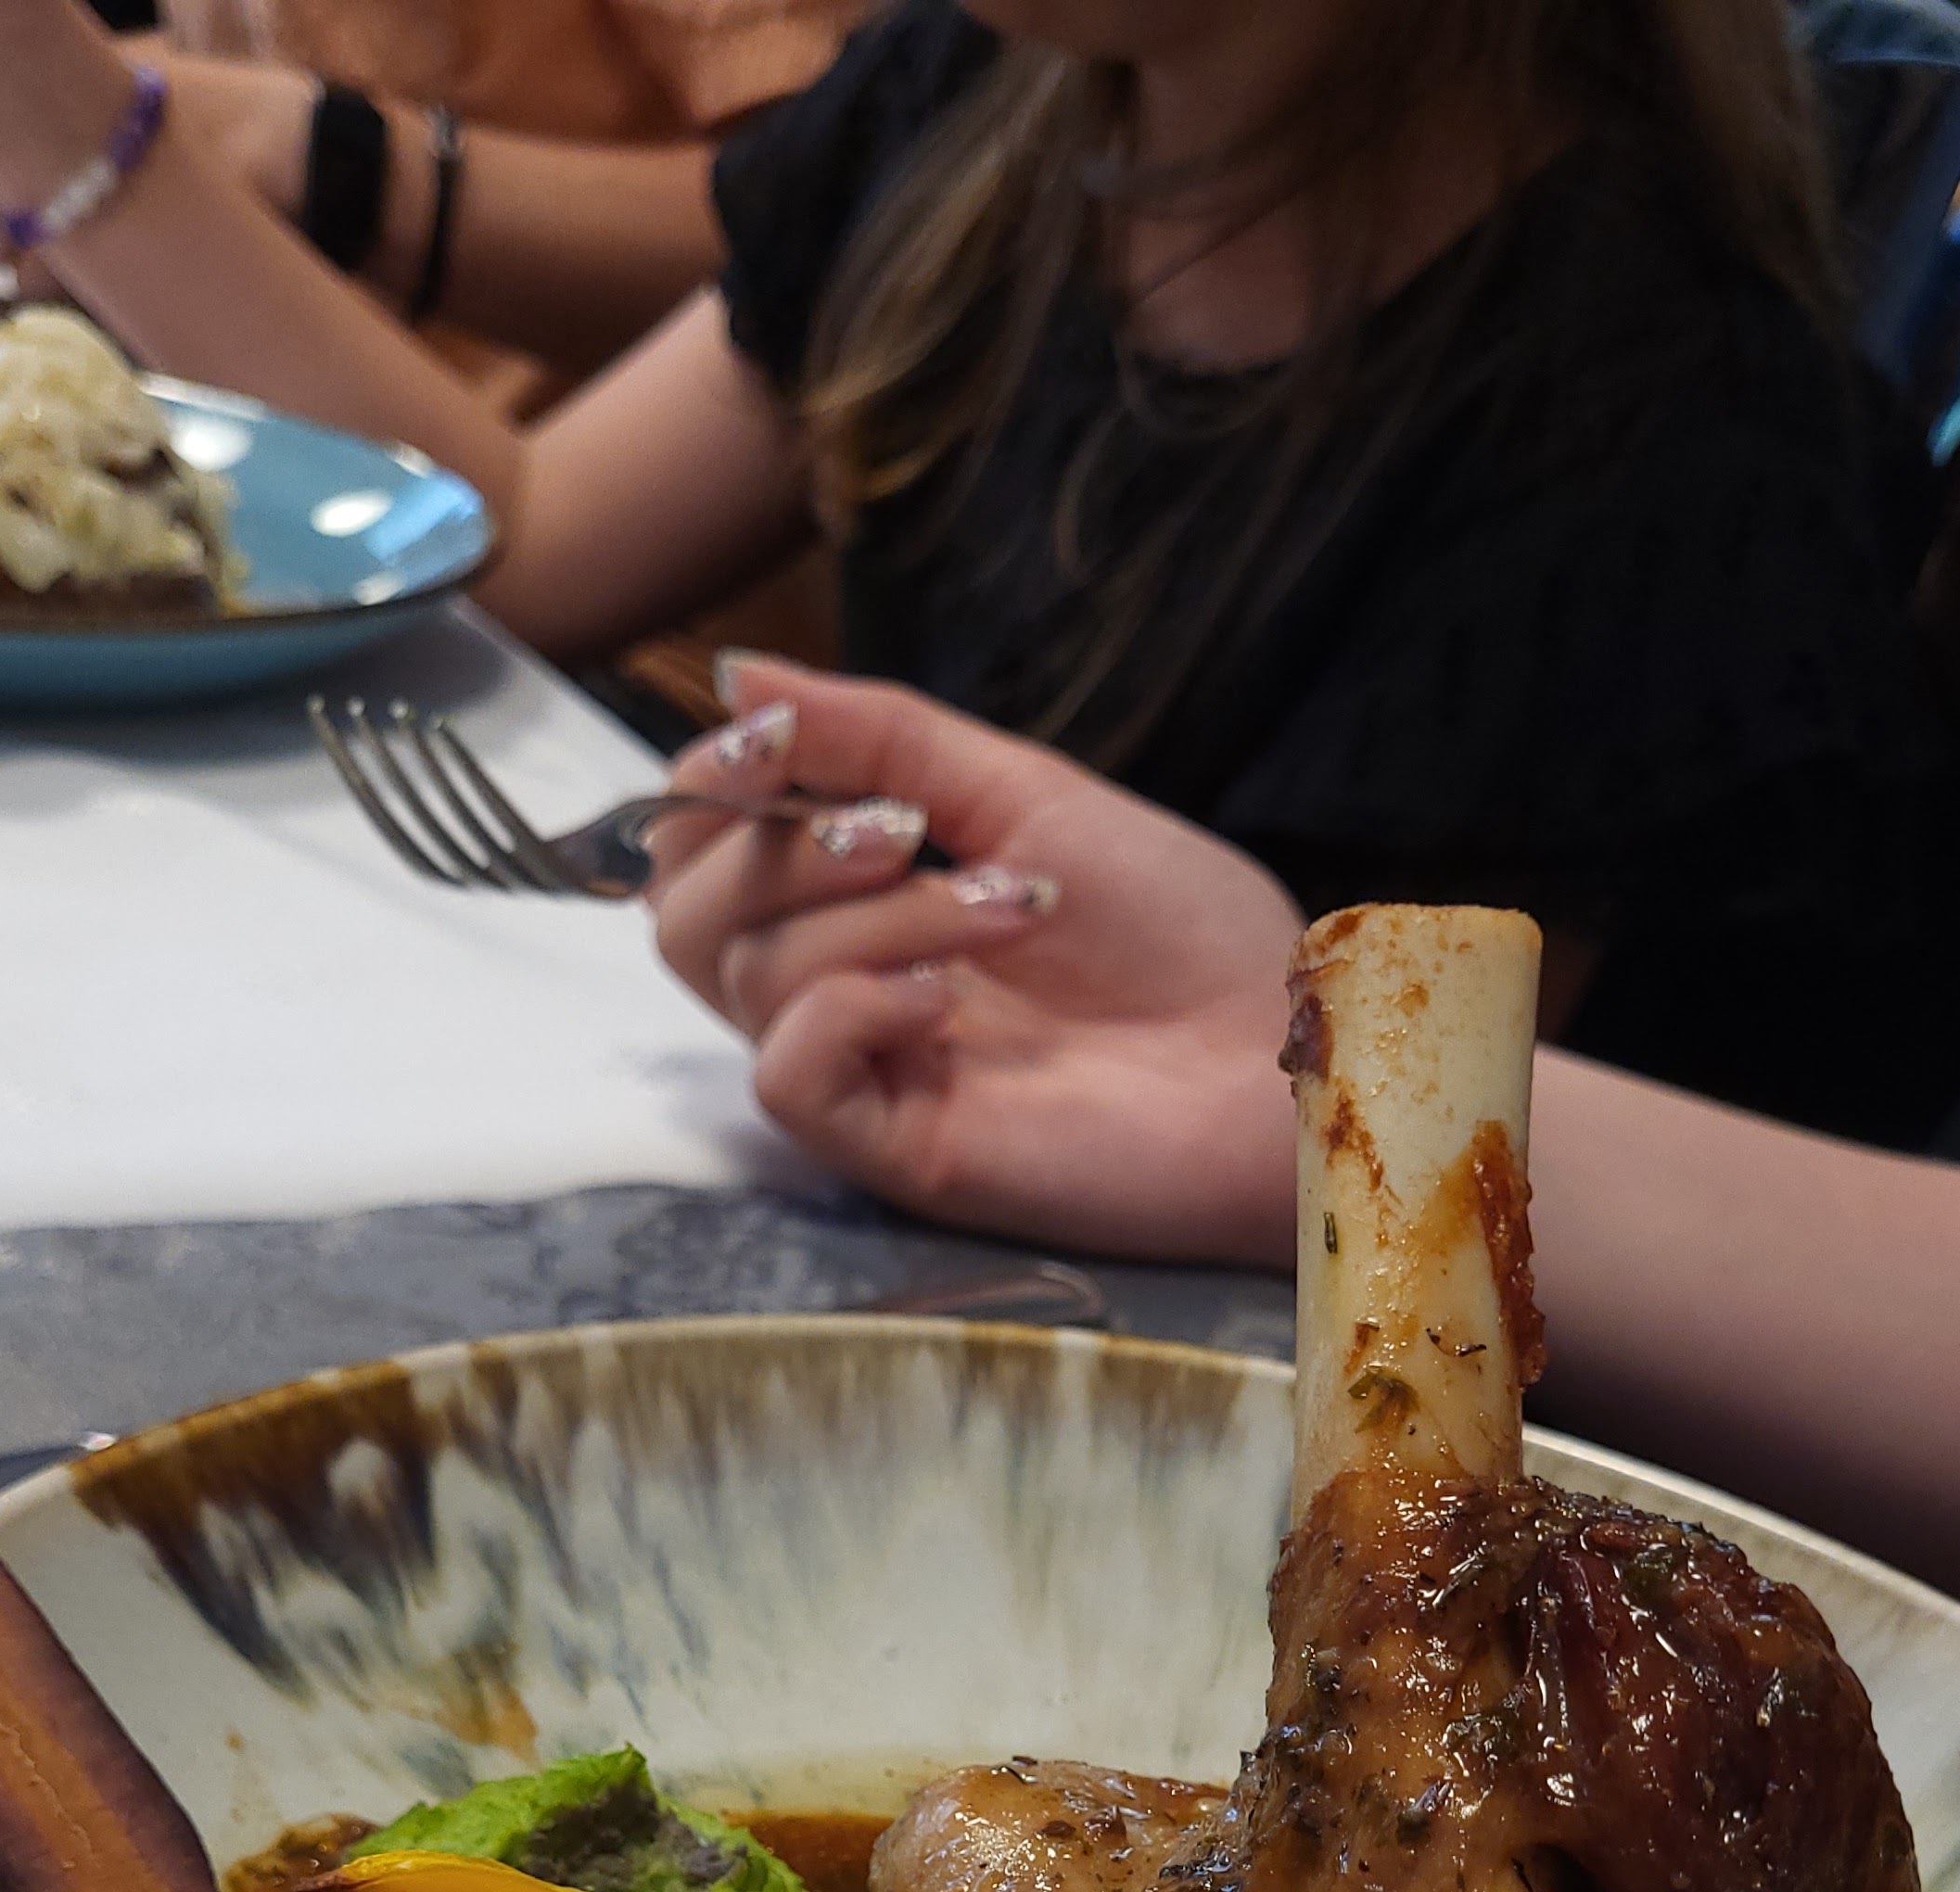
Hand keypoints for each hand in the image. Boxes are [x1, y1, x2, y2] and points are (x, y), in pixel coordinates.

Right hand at [645, 662, 1300, 1264]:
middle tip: (904, 830)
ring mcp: (866, 1073)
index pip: (702, 849)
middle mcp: (844, 990)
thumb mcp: (1022, 791)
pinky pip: (787, 1074)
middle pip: (685, 918)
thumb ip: (878, 735)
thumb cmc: (1176, 930)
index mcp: (861, 905)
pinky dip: (848, 1009)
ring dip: (876, 916)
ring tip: (1008, 909)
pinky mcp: (894, 1149)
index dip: (710, 784)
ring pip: (750, 976)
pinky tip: (943, 1005)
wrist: (1274, 1044)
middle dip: (773, 847)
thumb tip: (742, 674)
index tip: (778, 736)